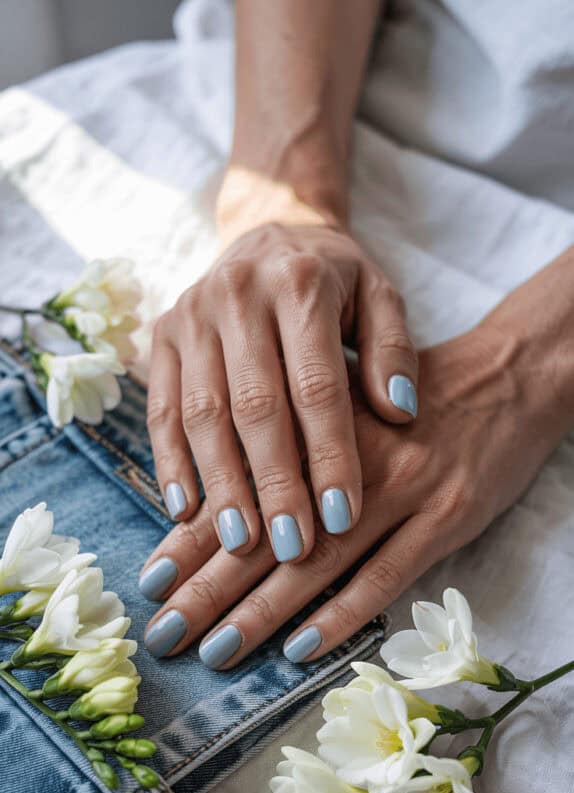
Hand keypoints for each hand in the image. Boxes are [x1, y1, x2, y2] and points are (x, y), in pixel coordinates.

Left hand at [139, 307, 570, 663]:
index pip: (243, 490)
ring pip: (320, 563)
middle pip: (269, 535)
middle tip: (164, 634)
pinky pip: (387, 576)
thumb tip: (215, 493)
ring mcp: (402, 491)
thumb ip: (288, 438)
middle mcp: (352, 461)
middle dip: (209, 588)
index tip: (150, 579)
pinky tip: (300, 648)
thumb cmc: (410, 396)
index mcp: (316, 426)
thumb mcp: (343, 399)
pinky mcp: (446, 518)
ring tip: (215, 651)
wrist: (506, 379)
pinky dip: (342, 615)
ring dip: (263, 613)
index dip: (193, 537)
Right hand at [146, 218, 417, 563]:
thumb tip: (402, 414)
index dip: (329, 454)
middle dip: (274, 483)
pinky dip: (171, 463)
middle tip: (293, 546)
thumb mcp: (380, 298)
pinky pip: (159, 409)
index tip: (341, 517)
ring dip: (221, 483)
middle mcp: (238, 296)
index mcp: (301, 285)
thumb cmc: (336, 281)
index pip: (317, 385)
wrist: (272, 232)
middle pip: (255, 406)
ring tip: (241, 542)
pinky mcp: (161, 337)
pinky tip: (185, 512)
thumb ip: (395, 352)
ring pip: (201, 413)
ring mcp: (191, 315)